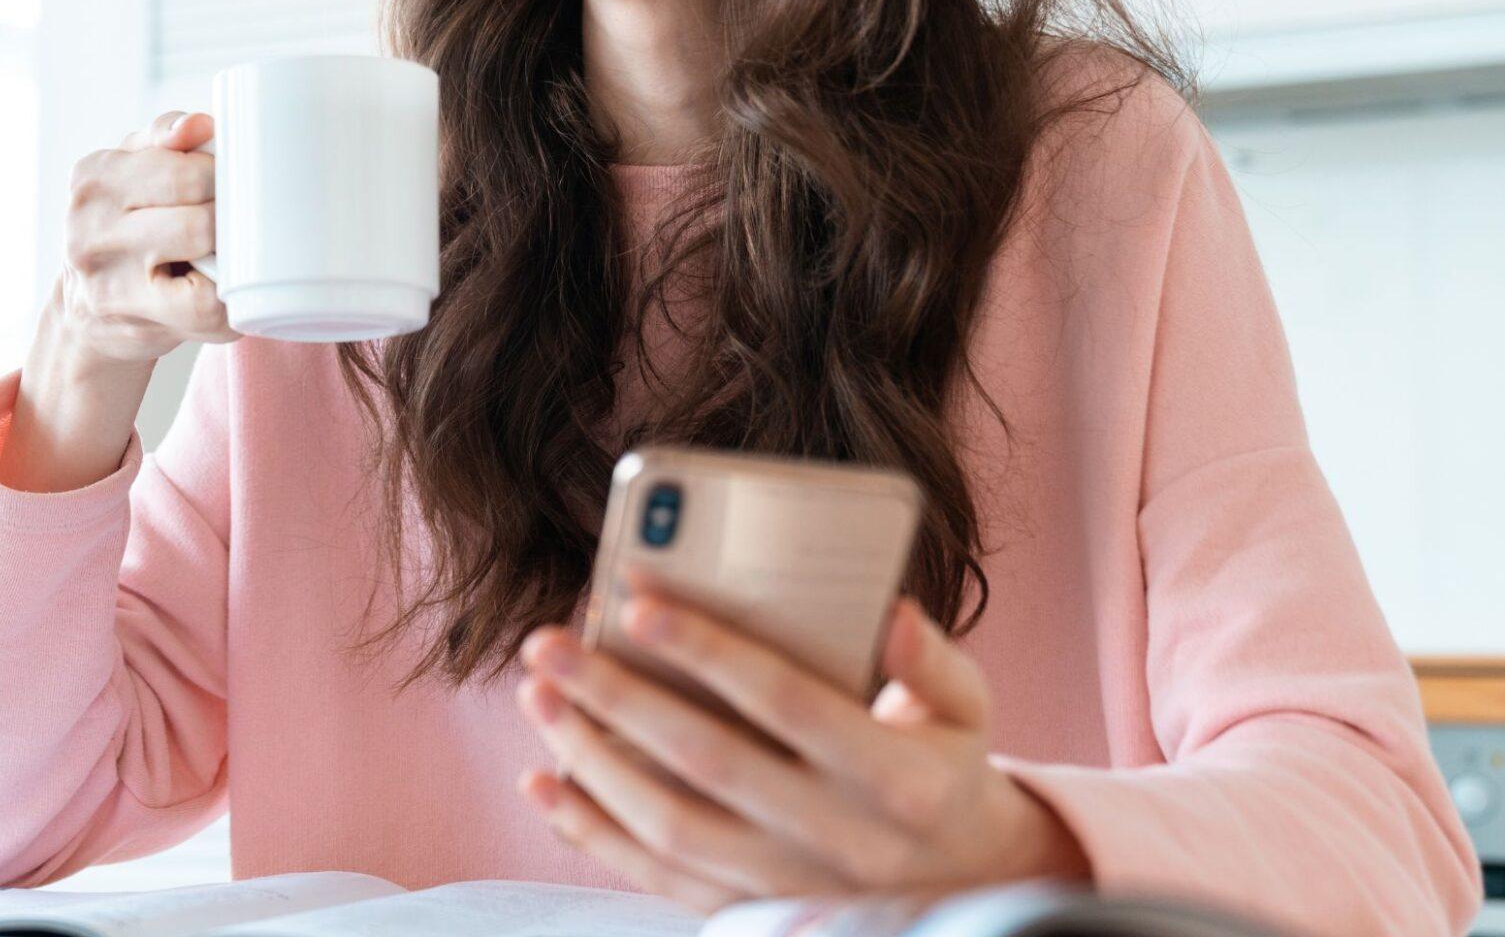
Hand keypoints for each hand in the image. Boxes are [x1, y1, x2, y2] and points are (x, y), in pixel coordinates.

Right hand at [57, 109, 240, 368]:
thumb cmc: (124, 228)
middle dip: (229, 216)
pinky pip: (203, 305)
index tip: (229, 188)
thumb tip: (200, 124)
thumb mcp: (133, 169)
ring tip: (228, 254)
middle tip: (236, 224)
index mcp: (94, 175)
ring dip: (231, 253)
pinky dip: (226, 301)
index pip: (182, 168)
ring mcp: (106, 276)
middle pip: (197, 210)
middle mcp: (90, 224)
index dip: (221, 178)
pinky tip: (222, 293)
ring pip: (202, 249)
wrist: (86, 312)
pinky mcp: (129, 318)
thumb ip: (166, 136)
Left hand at [512, 568, 1091, 913]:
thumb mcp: (966, 709)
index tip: (636, 599)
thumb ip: (932, 659)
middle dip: (617, 697)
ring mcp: (788, 884)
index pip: (787, 701)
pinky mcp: (751, 910)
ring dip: (591, 759)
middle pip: (707, 760)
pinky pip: (657, 876)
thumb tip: (891, 613)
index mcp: (894, 778)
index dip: (709, 651)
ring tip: (539, 696)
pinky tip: (544, 781)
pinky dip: (592, 832)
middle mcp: (837, 839)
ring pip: (670, 824)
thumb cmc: (944, 767)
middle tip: (548, 643)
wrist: (962, 883)